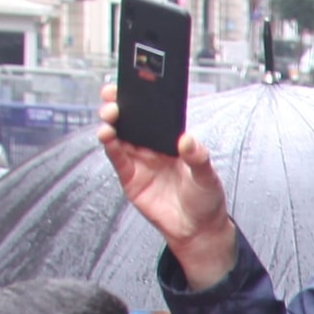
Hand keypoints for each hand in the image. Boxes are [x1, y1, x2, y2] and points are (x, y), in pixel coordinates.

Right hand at [98, 94, 236, 291]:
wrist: (196, 230)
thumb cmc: (205, 199)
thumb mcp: (207, 176)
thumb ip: (198, 158)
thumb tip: (187, 140)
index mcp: (172, 139)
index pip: (154, 113)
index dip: (142, 97)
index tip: (133, 83)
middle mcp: (153, 146)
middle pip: (132, 120)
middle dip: (120, 104)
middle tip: (114, 97)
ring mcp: (140, 160)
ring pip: (120, 135)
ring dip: (111, 122)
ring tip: (109, 115)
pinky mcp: (130, 176)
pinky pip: (117, 156)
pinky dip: (110, 145)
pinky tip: (106, 135)